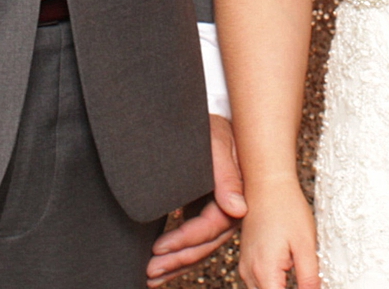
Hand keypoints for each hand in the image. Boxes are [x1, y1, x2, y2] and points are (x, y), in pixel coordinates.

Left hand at [148, 114, 245, 284]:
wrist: (205, 115)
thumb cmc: (210, 126)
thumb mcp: (217, 145)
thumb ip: (226, 176)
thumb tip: (238, 210)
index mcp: (237, 193)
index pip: (210, 227)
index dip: (184, 240)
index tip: (158, 248)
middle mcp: (230, 207)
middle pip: (205, 244)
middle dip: (177, 260)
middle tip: (150, 272)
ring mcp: (217, 210)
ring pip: (199, 246)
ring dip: (176, 263)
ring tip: (151, 277)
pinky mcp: (203, 209)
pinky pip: (192, 238)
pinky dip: (178, 252)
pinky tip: (161, 265)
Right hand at [235, 176, 318, 288]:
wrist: (267, 183)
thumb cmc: (286, 207)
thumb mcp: (306, 245)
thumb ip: (309, 278)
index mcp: (264, 271)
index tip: (309, 288)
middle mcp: (249, 272)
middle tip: (306, 282)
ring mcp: (245, 266)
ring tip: (297, 274)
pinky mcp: (246, 260)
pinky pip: (257, 283)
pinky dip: (272, 285)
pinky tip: (288, 274)